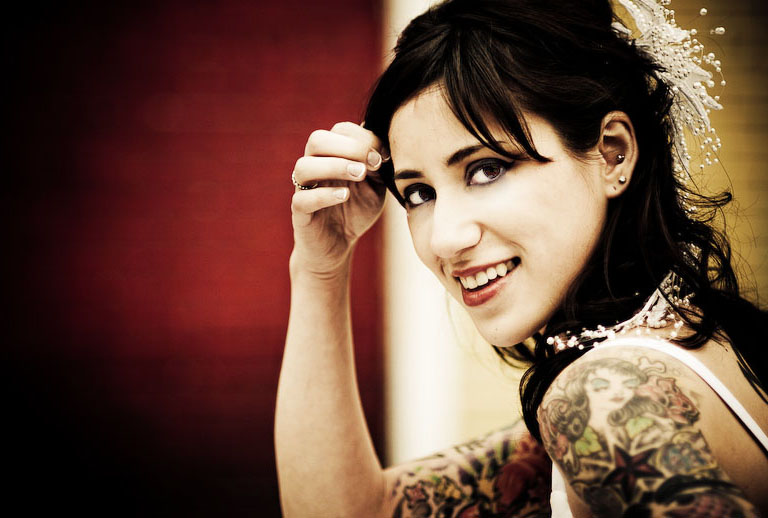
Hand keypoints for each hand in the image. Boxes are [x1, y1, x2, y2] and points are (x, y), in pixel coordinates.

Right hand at [290, 122, 387, 276]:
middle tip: (372, 164)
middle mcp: (314, 166)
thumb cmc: (356, 210)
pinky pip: (302, 199)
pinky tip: (345, 196)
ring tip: (359, 176)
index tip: (384, 156)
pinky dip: (324, 195)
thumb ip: (379, 165)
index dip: (364, 138)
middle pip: (317, 139)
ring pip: (304, 166)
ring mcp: (304, 189)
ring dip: (335, 166)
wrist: (339, 245)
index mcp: (331, 155)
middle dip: (349, 147)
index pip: (340, 130)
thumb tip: (384, 141)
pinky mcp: (300, 213)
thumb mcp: (375, 185)